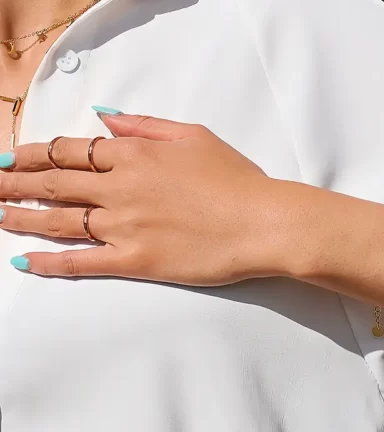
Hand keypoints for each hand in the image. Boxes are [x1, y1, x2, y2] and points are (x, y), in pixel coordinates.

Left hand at [0, 113, 283, 284]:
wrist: (262, 222)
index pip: (71, 151)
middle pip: (55, 184)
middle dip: (16, 183)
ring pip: (60, 221)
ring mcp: (125, 227)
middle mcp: (120, 189)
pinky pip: (84, 262)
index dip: (37, 153)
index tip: (14, 157)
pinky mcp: (137, 261)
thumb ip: (145, 126)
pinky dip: (52, 262)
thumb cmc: (236, 179)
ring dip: (23, 218)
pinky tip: (27, 261)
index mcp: (134, 155)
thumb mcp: (194, 136)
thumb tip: (105, 119)